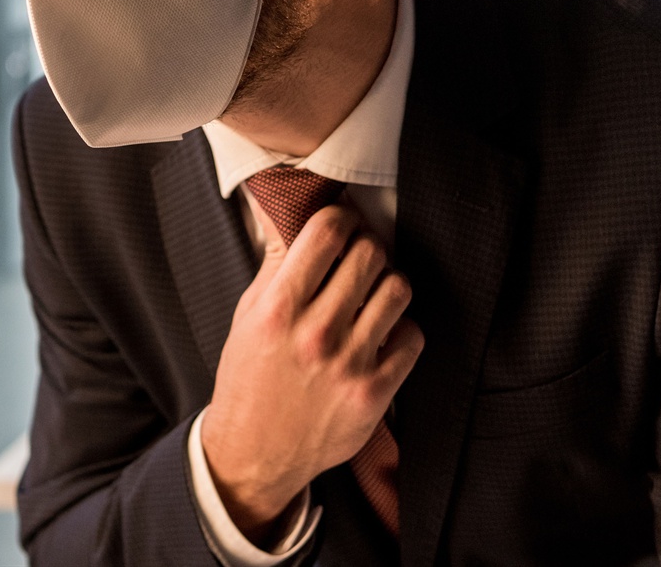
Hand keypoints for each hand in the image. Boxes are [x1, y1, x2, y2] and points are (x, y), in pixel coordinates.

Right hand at [199, 204, 423, 544]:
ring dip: (388, 285)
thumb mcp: (248, 314)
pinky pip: (413, 336)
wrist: (255, 452)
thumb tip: (282, 207)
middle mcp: (314, 334)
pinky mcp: (375, 393)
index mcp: (277, 309)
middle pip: (370, 253)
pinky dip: (401, 330)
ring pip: (398, 288)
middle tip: (357, 260)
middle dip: (366, 249)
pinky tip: (381, 335)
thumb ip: (274, 261)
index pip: (327, 231)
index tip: (340, 226)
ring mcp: (348, 365)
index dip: (340, 218)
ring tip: (372, 296)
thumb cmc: (250, 377)